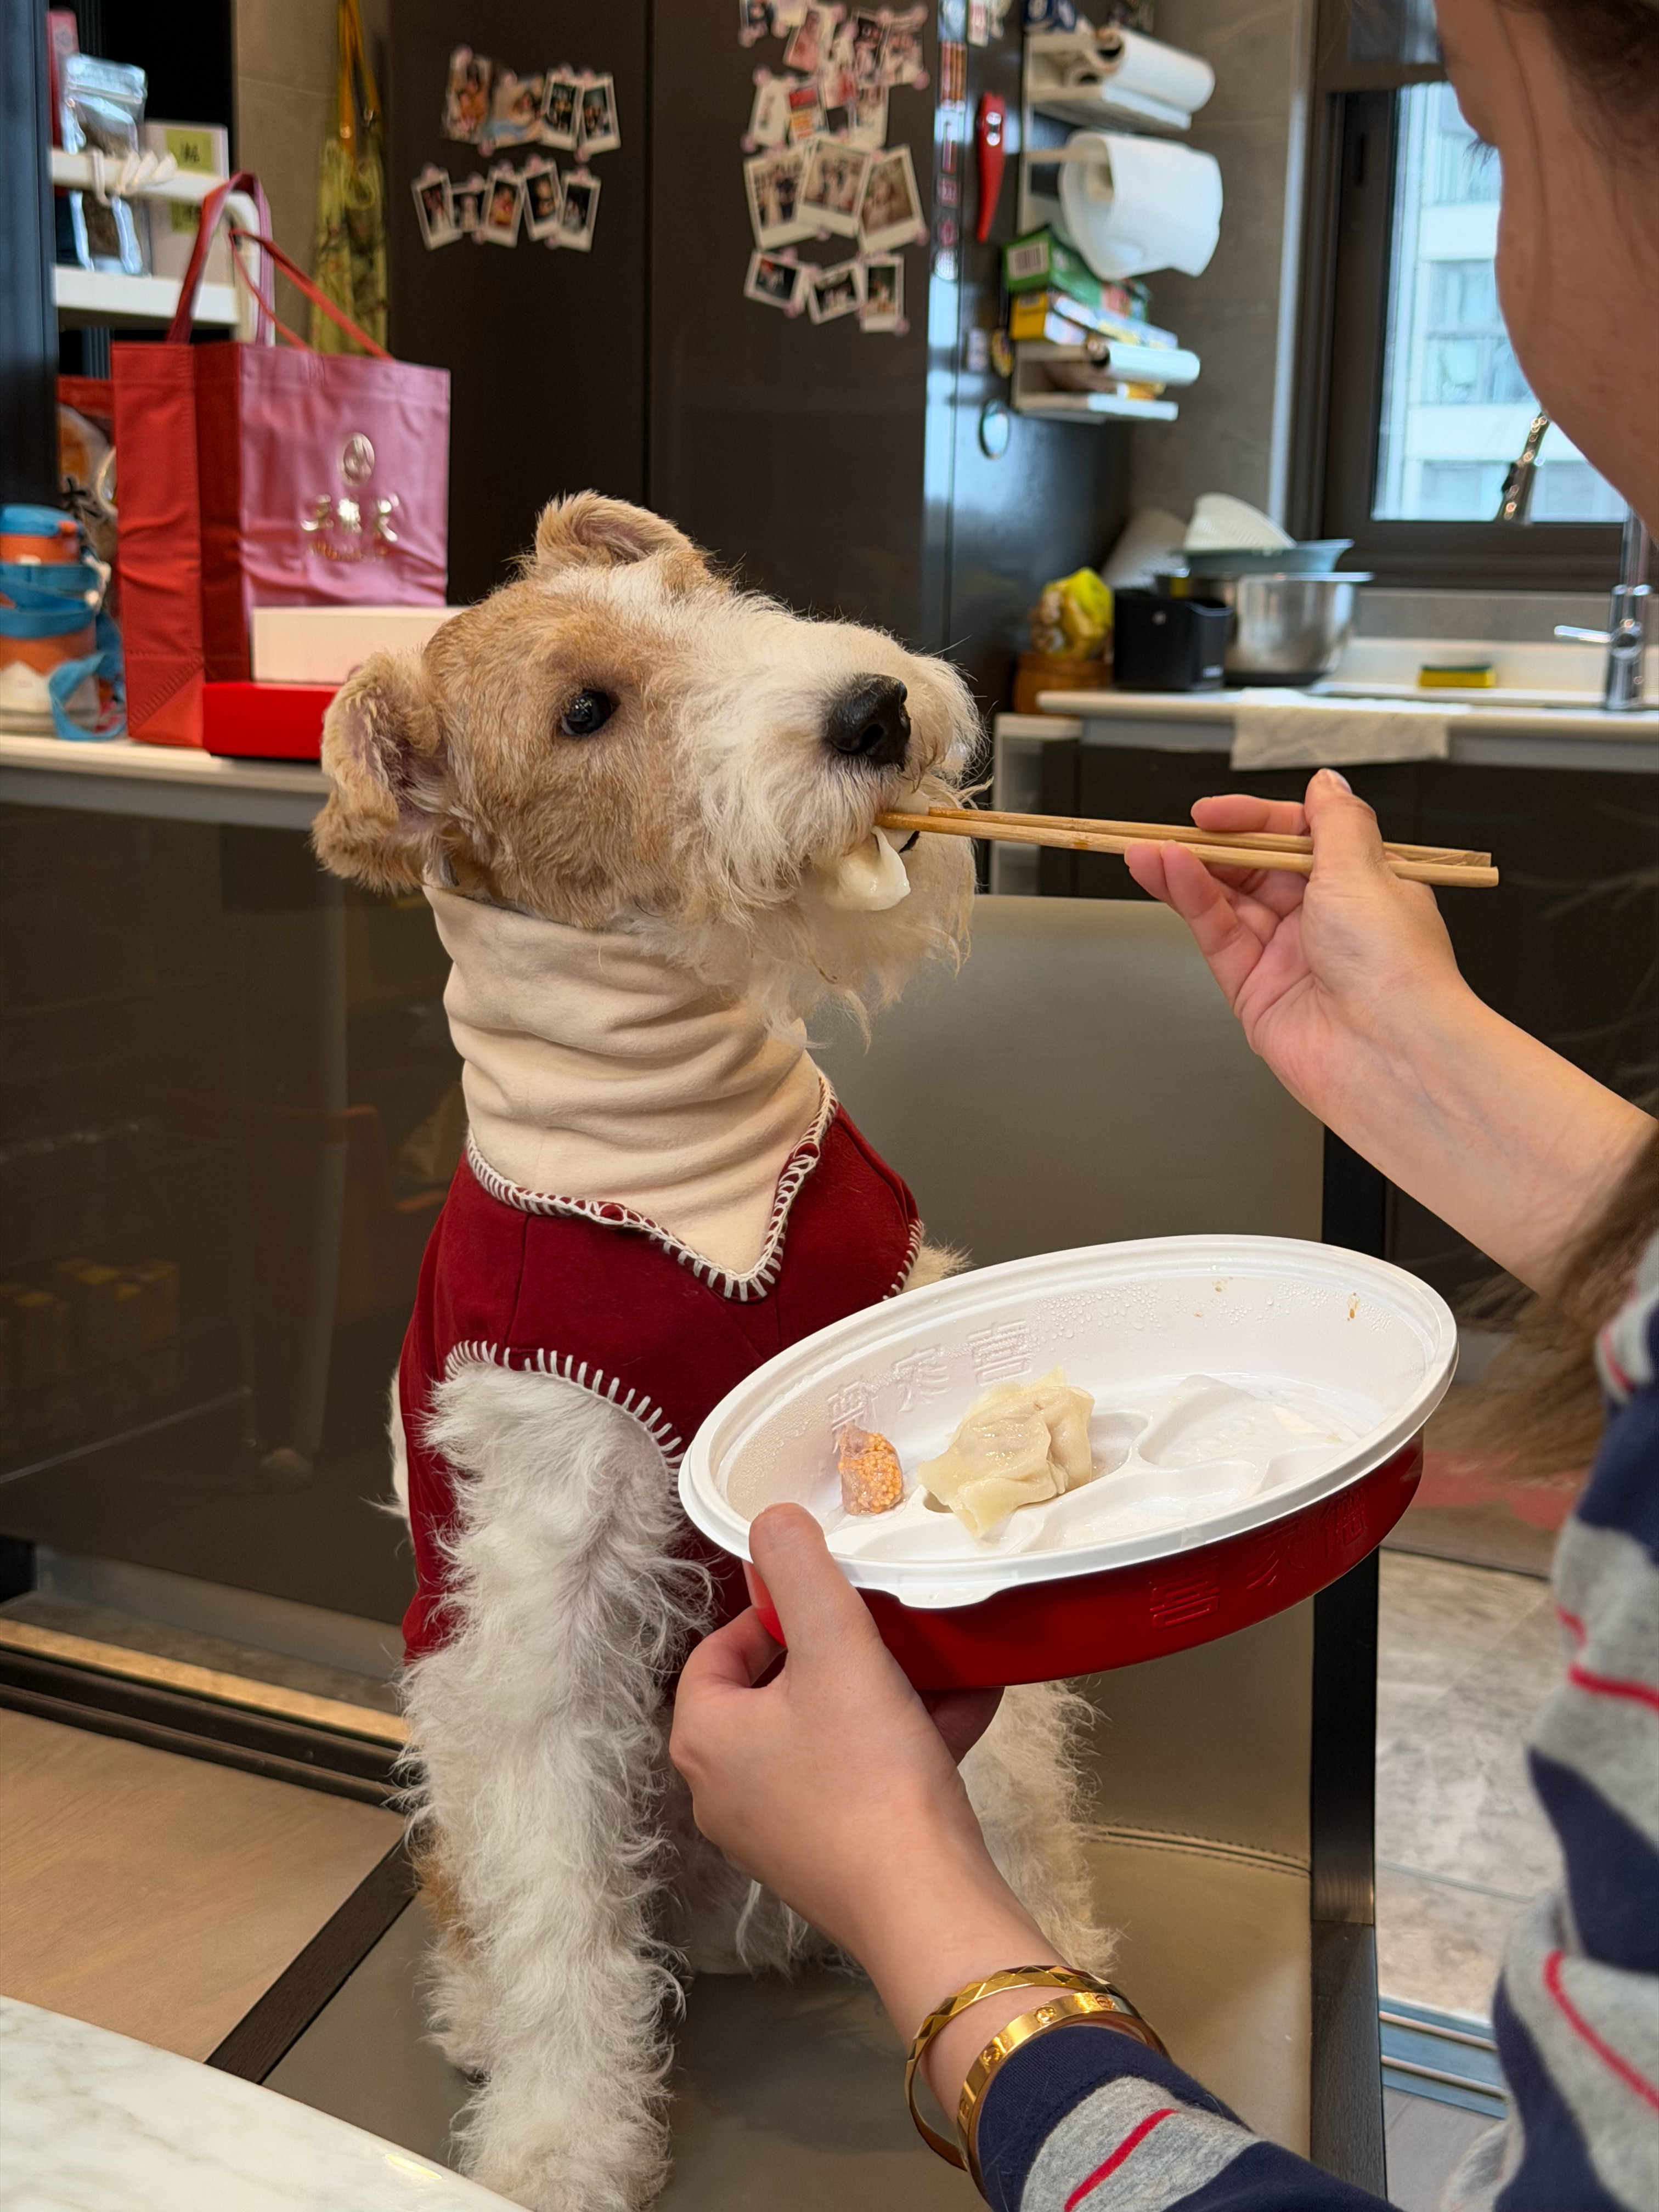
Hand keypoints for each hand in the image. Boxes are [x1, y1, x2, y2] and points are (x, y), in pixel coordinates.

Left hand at [671, 1503, 1004, 1962]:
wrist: (928, 1904)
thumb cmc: (869, 1776)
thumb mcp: (837, 1645)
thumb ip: (801, 1571)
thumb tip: (770, 1519)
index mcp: (706, 1738)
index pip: (719, 1649)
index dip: (773, 1611)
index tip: (829, 1598)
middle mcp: (725, 1792)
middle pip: (777, 1690)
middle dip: (841, 1651)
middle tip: (885, 1627)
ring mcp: (778, 1833)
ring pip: (828, 1733)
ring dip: (884, 1693)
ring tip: (936, 1663)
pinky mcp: (831, 1859)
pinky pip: (861, 1779)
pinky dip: (903, 1742)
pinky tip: (964, 1710)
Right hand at [1123, 769, 1651, 1289]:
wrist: (1389, 1051)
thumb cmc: (1394, 965)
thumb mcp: (1364, 869)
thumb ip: (1334, 822)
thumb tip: (1327, 783)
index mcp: (1361, 883)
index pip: (1298, 836)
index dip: (1256, 820)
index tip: (1218, 812)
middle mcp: (1324, 918)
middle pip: (1256, 867)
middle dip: (1213, 845)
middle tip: (1177, 829)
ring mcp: (1286, 954)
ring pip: (1227, 900)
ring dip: (1187, 870)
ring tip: (1148, 849)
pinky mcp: (1253, 988)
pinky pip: (1216, 933)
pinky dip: (1190, 901)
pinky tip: (1165, 872)